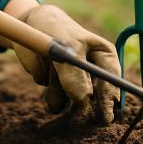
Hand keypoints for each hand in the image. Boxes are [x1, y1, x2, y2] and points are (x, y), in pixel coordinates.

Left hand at [12, 5, 119, 122]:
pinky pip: (54, 99)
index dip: (109, 99)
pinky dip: (48, 89)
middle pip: (94, 99)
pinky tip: (44, 69)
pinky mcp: (58, 87)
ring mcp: (75, 81)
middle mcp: (92, 72)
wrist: (30, 26)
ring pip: (71, 101)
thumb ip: (74, 73)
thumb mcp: (65, 46)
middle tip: (79, 117)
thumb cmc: (55, 29)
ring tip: (51, 67)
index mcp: (104, 56)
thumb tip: (84, 100)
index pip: (112, 80)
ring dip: (60, 91)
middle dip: (84, 107)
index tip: (105, 116)